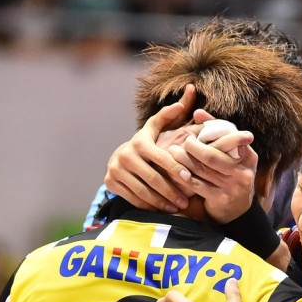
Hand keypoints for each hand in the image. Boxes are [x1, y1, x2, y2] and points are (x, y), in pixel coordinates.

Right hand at [105, 84, 201, 212]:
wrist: (121, 158)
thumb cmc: (148, 144)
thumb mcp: (157, 129)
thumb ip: (173, 115)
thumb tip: (190, 92)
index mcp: (140, 142)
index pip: (162, 158)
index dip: (177, 170)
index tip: (190, 180)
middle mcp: (125, 155)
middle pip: (153, 178)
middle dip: (171, 191)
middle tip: (186, 201)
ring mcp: (115, 169)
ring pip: (143, 190)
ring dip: (162, 201)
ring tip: (177, 207)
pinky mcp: (110, 182)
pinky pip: (133, 198)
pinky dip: (149, 206)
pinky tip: (162, 210)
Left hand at [172, 127, 258, 223]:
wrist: (238, 209)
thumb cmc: (231, 175)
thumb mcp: (232, 155)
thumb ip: (217, 133)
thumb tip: (198, 113)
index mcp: (249, 157)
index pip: (231, 140)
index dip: (212, 131)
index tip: (195, 126)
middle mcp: (244, 172)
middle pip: (213, 156)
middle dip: (194, 147)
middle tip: (183, 141)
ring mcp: (233, 187)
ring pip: (203, 170)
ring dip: (185, 160)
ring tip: (173, 151)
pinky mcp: (221, 199)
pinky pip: (198, 186)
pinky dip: (185, 177)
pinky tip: (176, 170)